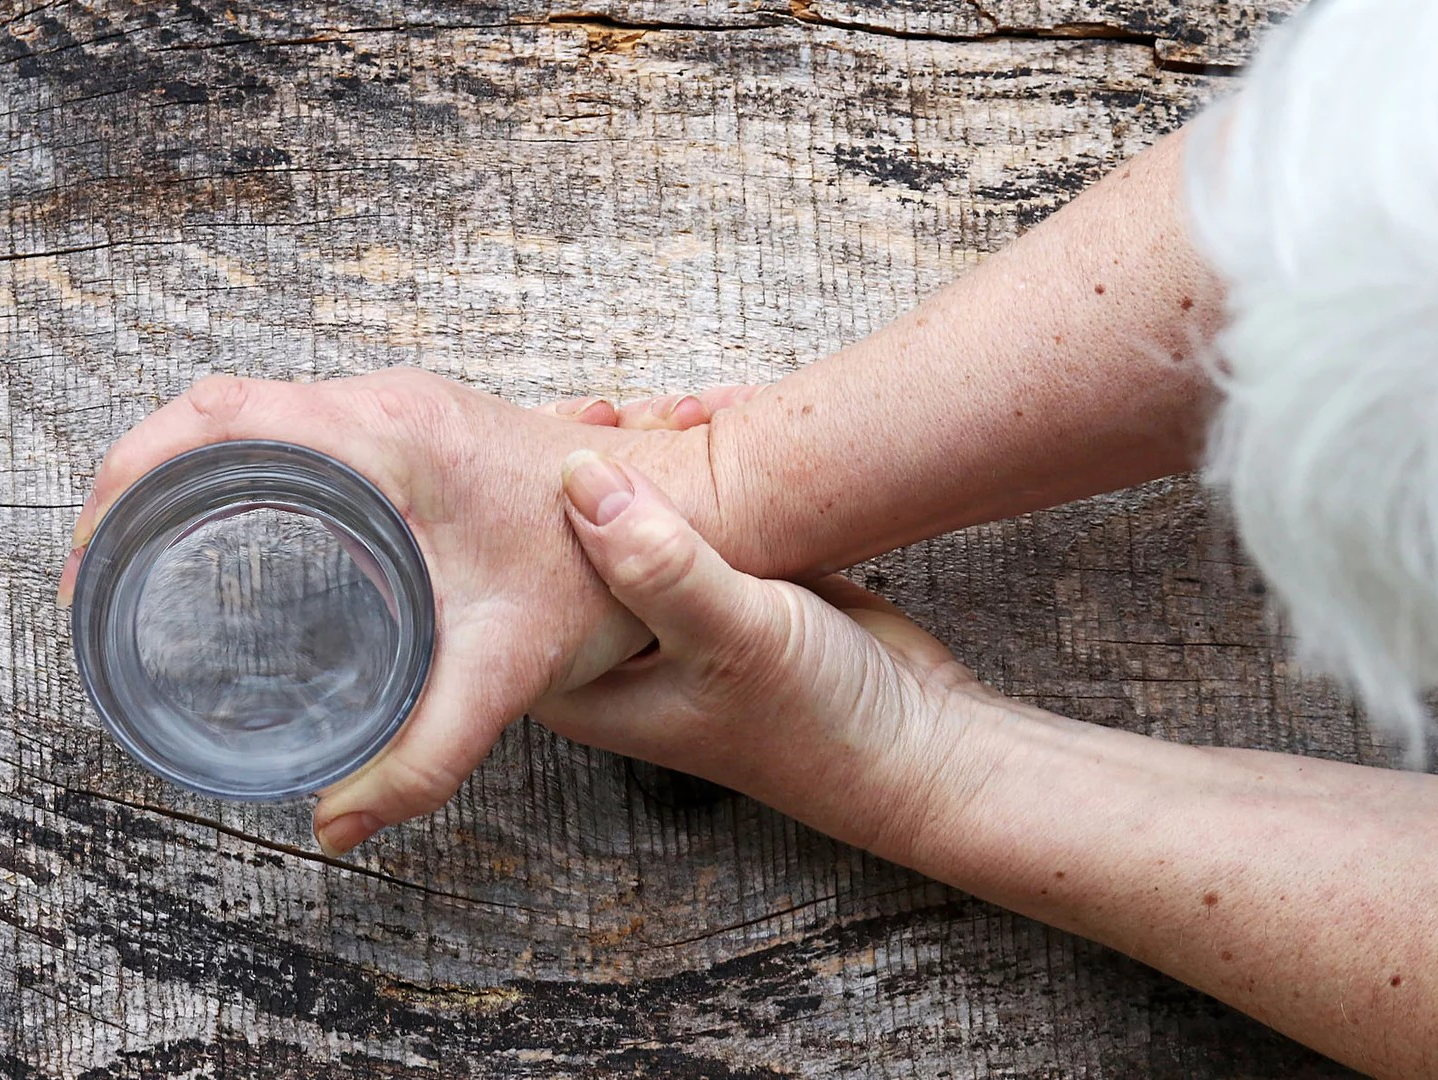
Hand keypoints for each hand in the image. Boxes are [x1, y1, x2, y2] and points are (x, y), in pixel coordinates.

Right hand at [59, 370, 718, 854]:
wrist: (686, 508)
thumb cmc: (600, 575)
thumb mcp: (505, 670)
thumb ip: (425, 754)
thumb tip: (339, 824)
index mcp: (387, 437)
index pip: (218, 420)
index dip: (132, 479)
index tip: (93, 557)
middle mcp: (381, 404)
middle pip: (214, 410)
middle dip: (136, 482)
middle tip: (100, 576)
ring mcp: (395, 408)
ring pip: (250, 412)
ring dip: (185, 471)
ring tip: (140, 558)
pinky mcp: (411, 428)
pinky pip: (291, 427)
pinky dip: (237, 469)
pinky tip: (229, 536)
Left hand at [532, 450, 1003, 860]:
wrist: (919, 736)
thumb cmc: (820, 719)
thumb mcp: (732, 638)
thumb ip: (656, 564)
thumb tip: (579, 477)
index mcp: (583, 681)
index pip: (517, 576)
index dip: (530, 496)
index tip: (568, 424)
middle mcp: (615, 645)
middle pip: (572, 530)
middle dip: (602, 459)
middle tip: (633, 411)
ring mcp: (668, 609)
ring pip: (636, 508)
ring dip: (659, 451)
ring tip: (690, 410)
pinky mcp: (722, 579)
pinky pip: (696, 503)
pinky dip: (710, 459)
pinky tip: (724, 413)